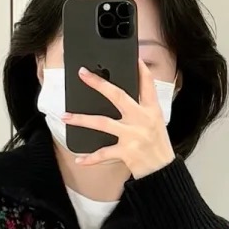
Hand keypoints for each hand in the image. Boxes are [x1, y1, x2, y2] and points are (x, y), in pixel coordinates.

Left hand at [63, 58, 175, 178]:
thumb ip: (142, 109)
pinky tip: (80, 159)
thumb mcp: (156, 123)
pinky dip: (91, 158)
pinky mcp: (127, 152)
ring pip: (102, 123)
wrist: (162, 172)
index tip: (134, 56)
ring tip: (66, 116)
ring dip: (82, 119)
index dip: (141, 68)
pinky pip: (104, 153)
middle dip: (99, 84)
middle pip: (118, 96)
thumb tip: (122, 98)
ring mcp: (133, 135)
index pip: (147, 84)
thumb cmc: (158, 147)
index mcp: (152, 110)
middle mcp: (142, 120)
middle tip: (83, 74)